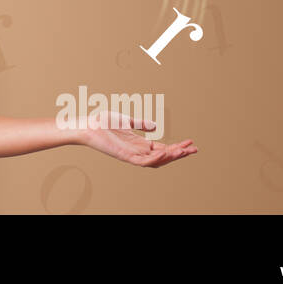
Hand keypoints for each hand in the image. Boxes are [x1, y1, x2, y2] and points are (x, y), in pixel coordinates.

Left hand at [75, 110, 197, 167]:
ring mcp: (132, 155)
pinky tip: (165, 154)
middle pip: (163, 156)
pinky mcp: (124, 157)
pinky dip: (155, 159)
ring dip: (171, 157)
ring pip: (156, 161)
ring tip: (184, 152)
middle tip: (195, 149)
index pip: (163, 148)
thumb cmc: (103, 123)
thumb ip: (141, 124)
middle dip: (179, 153)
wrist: (88, 125)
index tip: (190, 143)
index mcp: (139, 143)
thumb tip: (156, 127)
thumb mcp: (127, 121)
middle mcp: (138, 151)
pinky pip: (143, 162)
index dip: (177, 147)